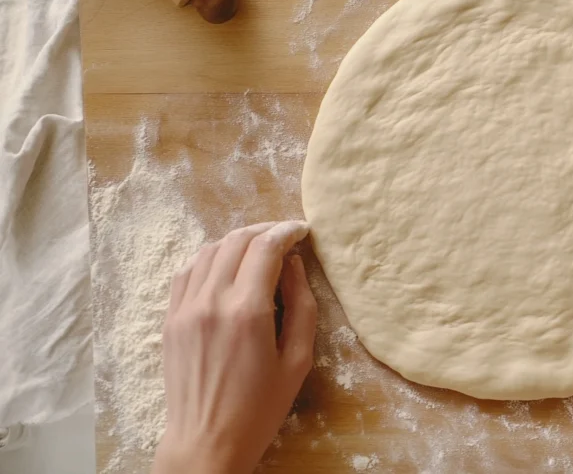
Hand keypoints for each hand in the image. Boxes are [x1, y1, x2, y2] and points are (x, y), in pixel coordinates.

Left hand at [153, 221, 316, 473]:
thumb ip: (301, 306)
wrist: (205, 442)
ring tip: (258, 248)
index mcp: (247, 312)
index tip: (303, 230)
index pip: (266, 248)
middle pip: (237, 240)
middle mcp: (212, 301)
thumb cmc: (260, 409)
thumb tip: (295, 265)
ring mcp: (185, 308)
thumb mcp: (298, 360)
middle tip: (285, 236)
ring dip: (237, 241)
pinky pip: (188, 271)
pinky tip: (226, 266)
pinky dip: (211, 258)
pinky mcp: (171, 319)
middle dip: (265, 231)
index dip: (287, 232)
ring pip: (210, 250)